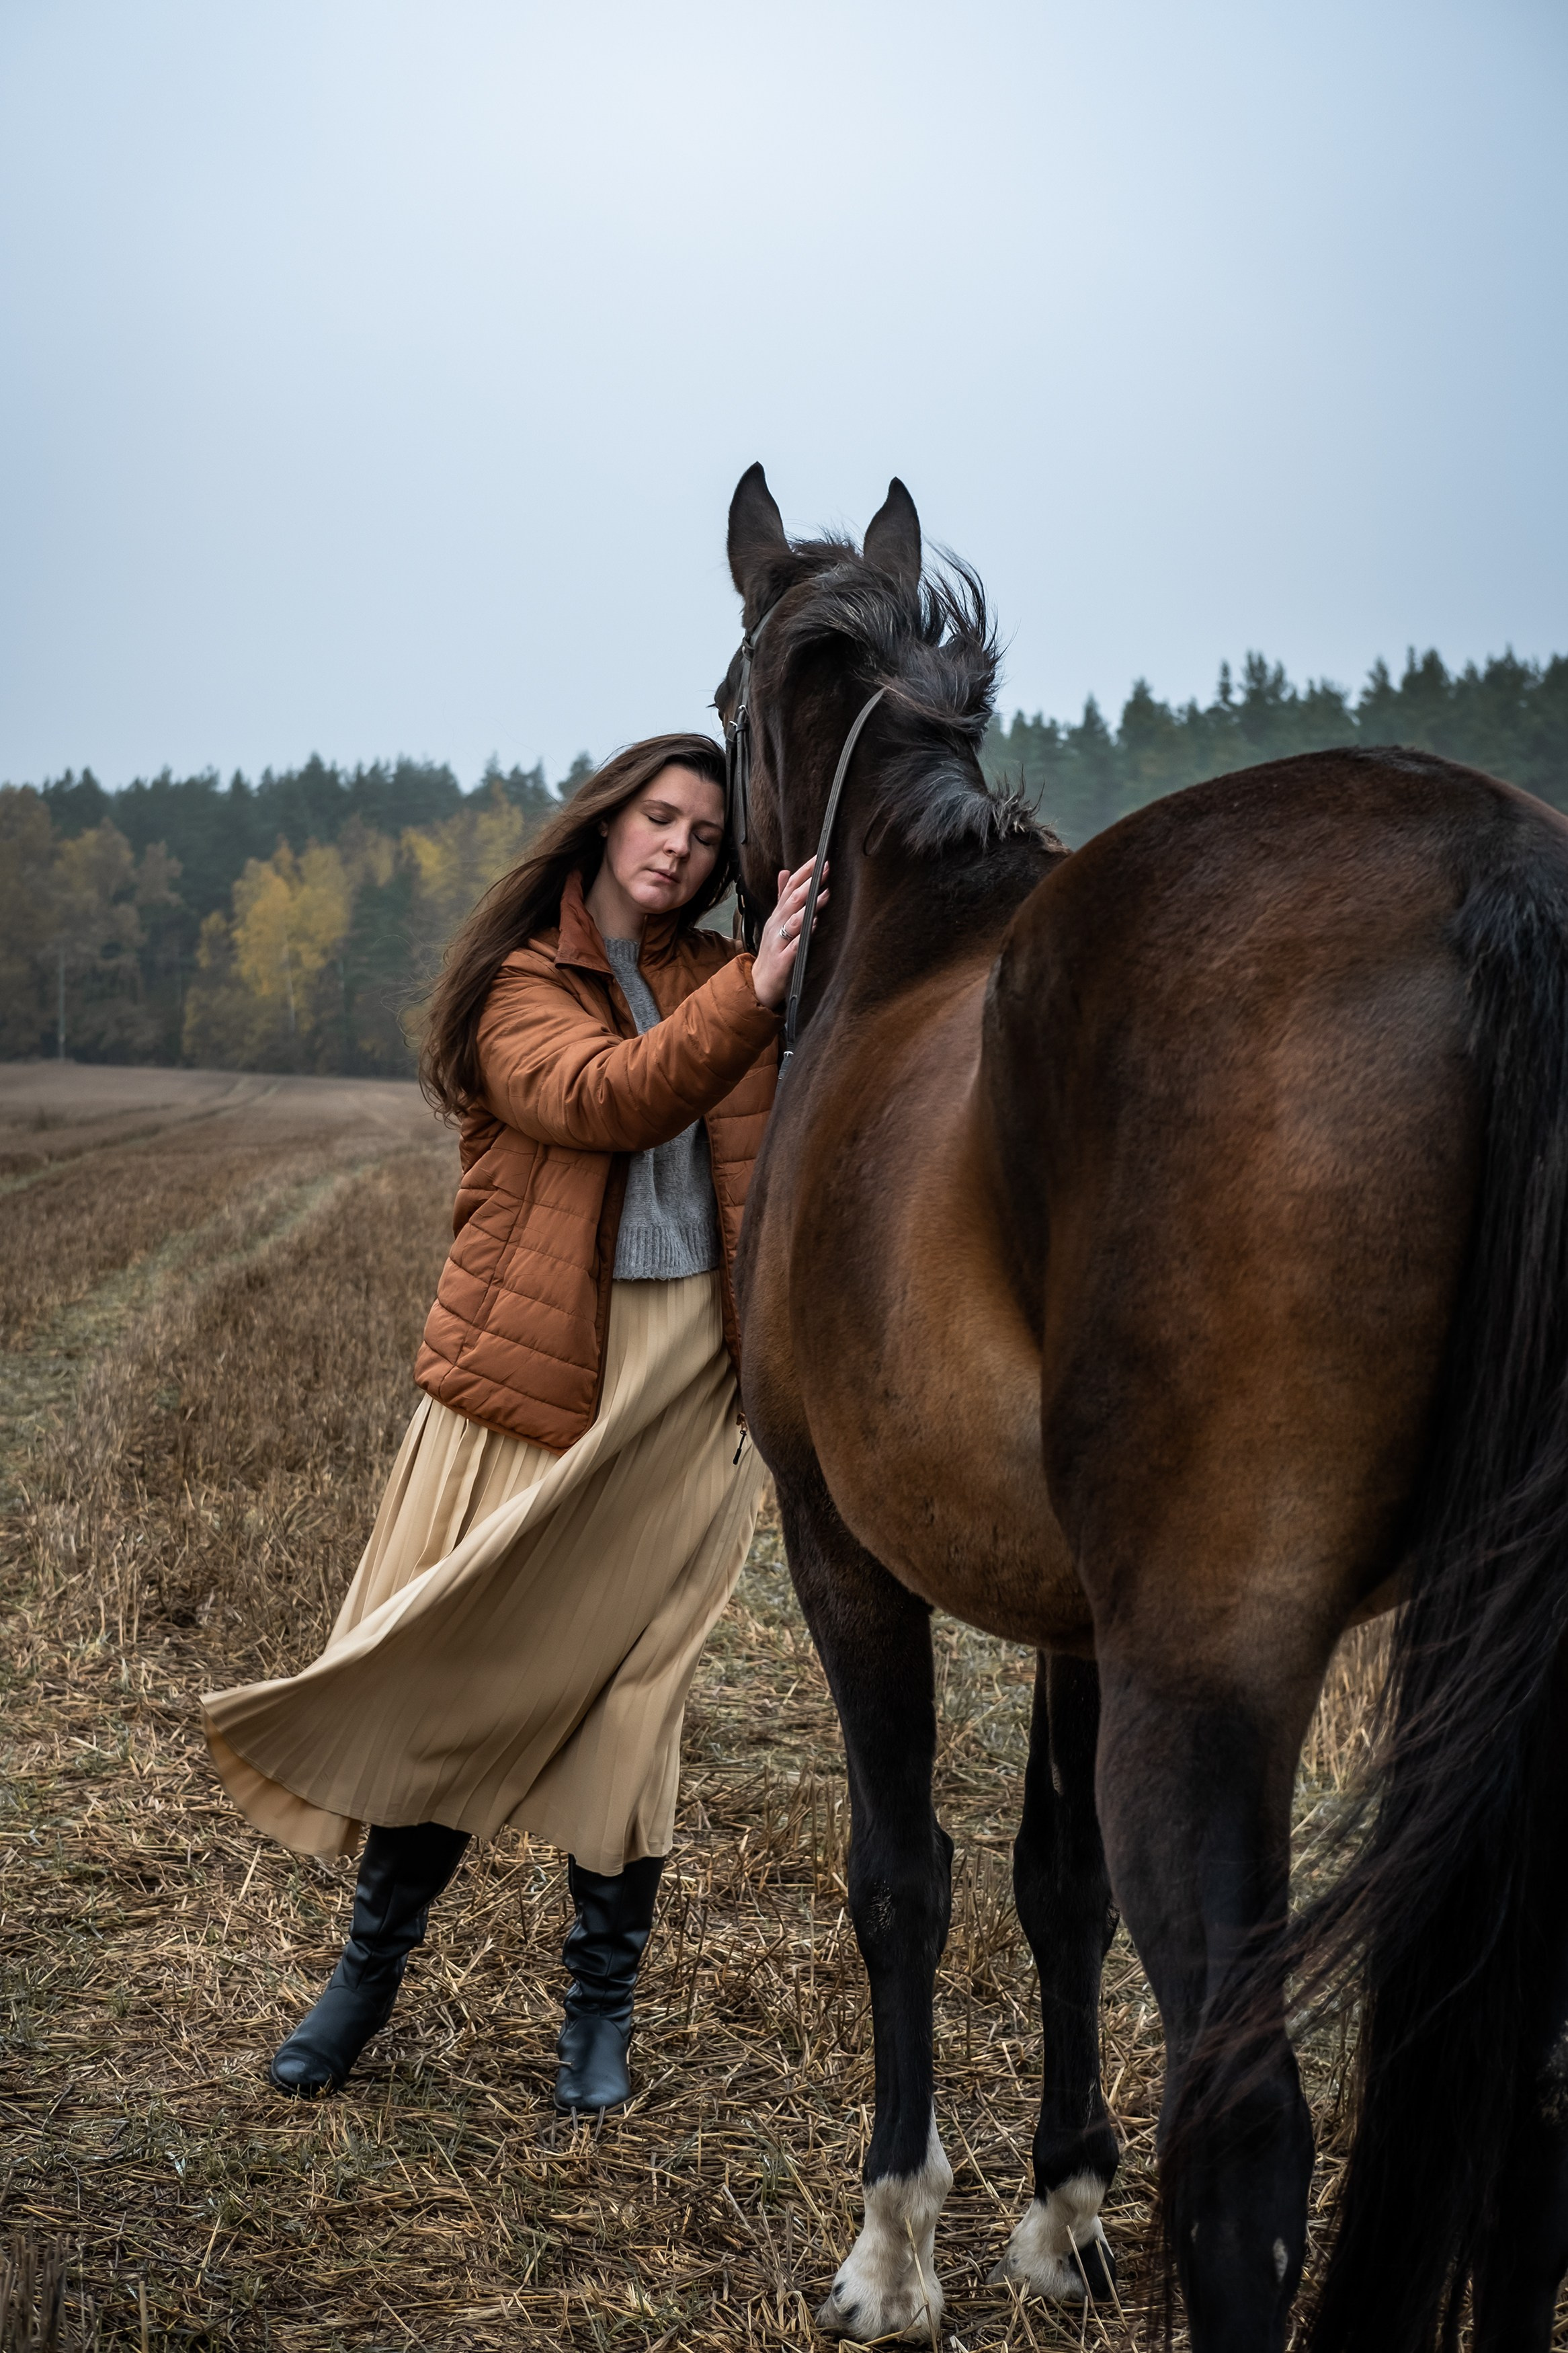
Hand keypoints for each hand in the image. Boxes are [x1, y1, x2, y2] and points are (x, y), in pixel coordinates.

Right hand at [750, 859, 827, 1010]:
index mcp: (778, 914)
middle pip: (792, 899)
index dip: (804, 871)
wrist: (759, 982)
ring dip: (809, 906)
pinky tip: (814, 926)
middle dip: (810, 882)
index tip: (820, 857)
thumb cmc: (773, 950)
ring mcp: (778, 941)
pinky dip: (803, 935)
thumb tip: (786, 871)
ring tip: (825, 894)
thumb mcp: (776, 920)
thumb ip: (782, 897)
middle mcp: (776, 924)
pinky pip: (794, 946)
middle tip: (826, 868)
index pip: (790, 887)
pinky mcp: (783, 960)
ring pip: (794, 920)